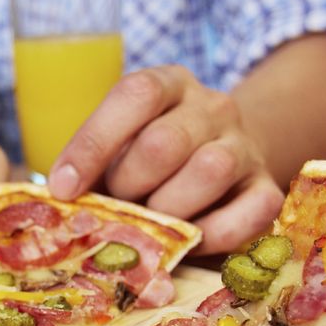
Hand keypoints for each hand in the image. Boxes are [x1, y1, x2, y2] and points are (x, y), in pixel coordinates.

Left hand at [46, 65, 283, 253]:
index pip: (135, 94)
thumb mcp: (120, 148)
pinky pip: (248, 213)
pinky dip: (213, 235)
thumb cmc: (152, 162)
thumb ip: (94, 167)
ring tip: (153, 223)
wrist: (226, 162)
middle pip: (165, 142)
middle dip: (129, 186)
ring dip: (169, 209)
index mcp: (169, 84)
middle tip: (119, 208)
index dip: (93, 143)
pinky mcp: (267, 188)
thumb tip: (57, 204)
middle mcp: (212, 107)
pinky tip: (190, 240)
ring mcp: (245, 146)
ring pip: (210, 170)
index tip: (63, 188)